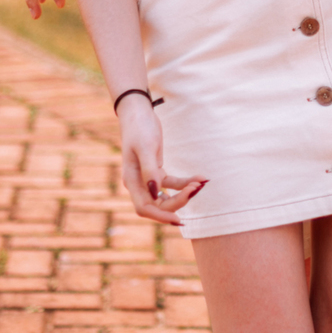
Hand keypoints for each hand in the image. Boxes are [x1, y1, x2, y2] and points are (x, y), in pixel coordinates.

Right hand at [117, 94, 207, 225]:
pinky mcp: (156, 171)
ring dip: (184, 194)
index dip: (161, 216)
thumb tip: (155, 193)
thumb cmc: (140, 128)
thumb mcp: (146, 147)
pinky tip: (200, 178)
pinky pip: (172, 184)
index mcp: (131, 180)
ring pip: (166, 197)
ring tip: (200, 184)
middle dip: (178, 202)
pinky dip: (185, 183)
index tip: (179, 219)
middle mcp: (138, 183)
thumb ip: (150, 171)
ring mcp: (147, 179)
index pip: (145, 208)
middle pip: (158, 205)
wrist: (138, 112)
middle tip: (196, 190)